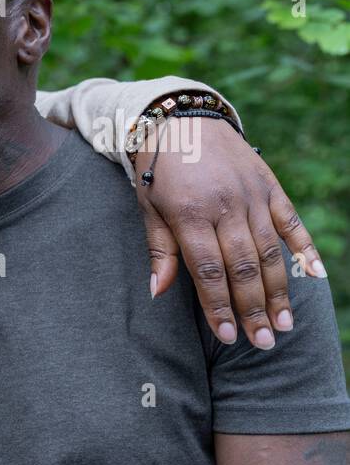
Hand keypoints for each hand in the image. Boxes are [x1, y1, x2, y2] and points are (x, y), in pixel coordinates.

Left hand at [134, 117, 325, 348]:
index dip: (218, 306)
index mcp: (190, 214)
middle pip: (243, 266)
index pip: (207, 271)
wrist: (182, 121)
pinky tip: (315, 277)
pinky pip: (291, 222)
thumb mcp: (149, 208)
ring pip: (270, 251)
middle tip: (263, 342)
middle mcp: (226, 206)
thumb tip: (157, 294)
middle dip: (253, 308)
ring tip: (285, 323)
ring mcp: (252, 195)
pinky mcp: (270, 186)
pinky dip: (305, 249)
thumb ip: (160, 250)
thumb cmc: (158, 172)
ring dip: (279, 291)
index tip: (227, 336)